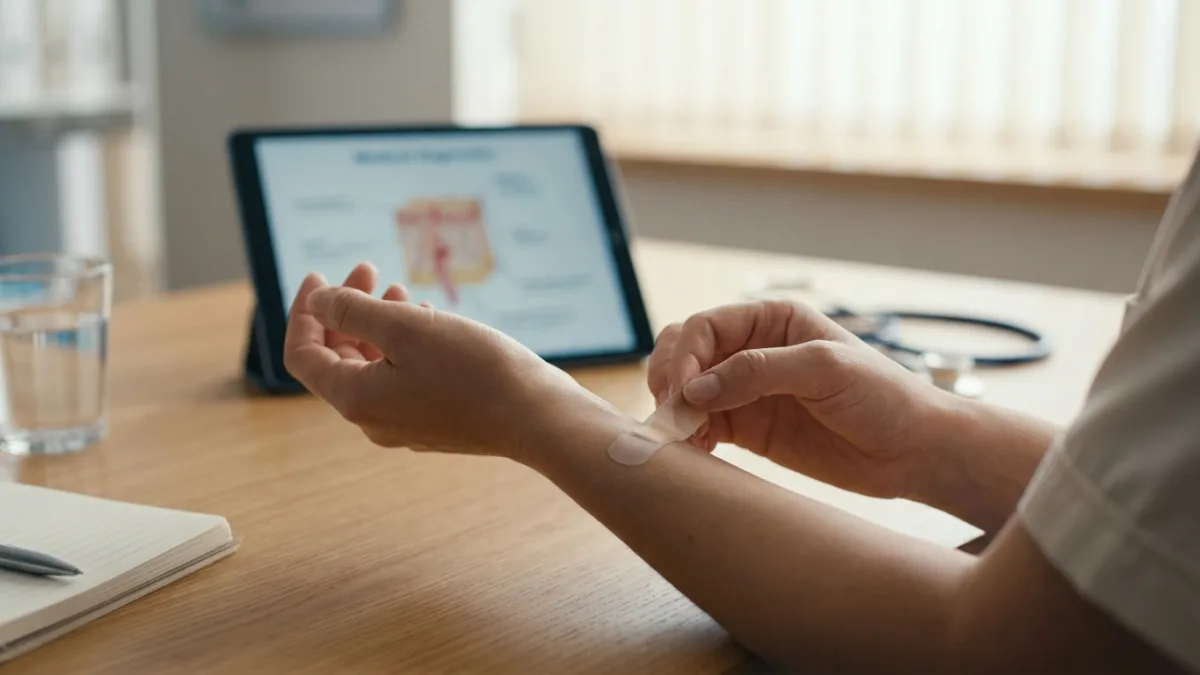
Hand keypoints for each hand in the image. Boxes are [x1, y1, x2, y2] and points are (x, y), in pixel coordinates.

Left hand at [283, 263, 592, 458]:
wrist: (537, 417)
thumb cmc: (473, 371)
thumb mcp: (406, 327)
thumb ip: (354, 311)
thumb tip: (319, 302)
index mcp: (356, 399)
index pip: (303, 355)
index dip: (303, 312)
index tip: (319, 274)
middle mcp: (374, 419)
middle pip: (338, 359)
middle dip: (346, 310)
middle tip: (369, 269)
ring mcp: (406, 424)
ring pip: (373, 367)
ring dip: (377, 325)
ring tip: (401, 291)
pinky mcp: (436, 421)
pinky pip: (402, 378)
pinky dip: (404, 345)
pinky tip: (430, 319)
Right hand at [649, 300, 965, 500]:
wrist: (914, 451)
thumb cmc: (882, 397)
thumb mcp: (825, 369)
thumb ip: (758, 371)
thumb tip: (695, 390)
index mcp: (772, 320)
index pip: (705, 326)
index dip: (685, 356)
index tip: (683, 392)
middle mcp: (753, 350)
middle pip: (684, 352)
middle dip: (670, 378)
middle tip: (672, 412)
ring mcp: (747, 391)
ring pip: (685, 390)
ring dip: (674, 409)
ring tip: (682, 437)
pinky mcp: (748, 429)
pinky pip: (701, 425)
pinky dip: (688, 436)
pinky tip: (694, 451)